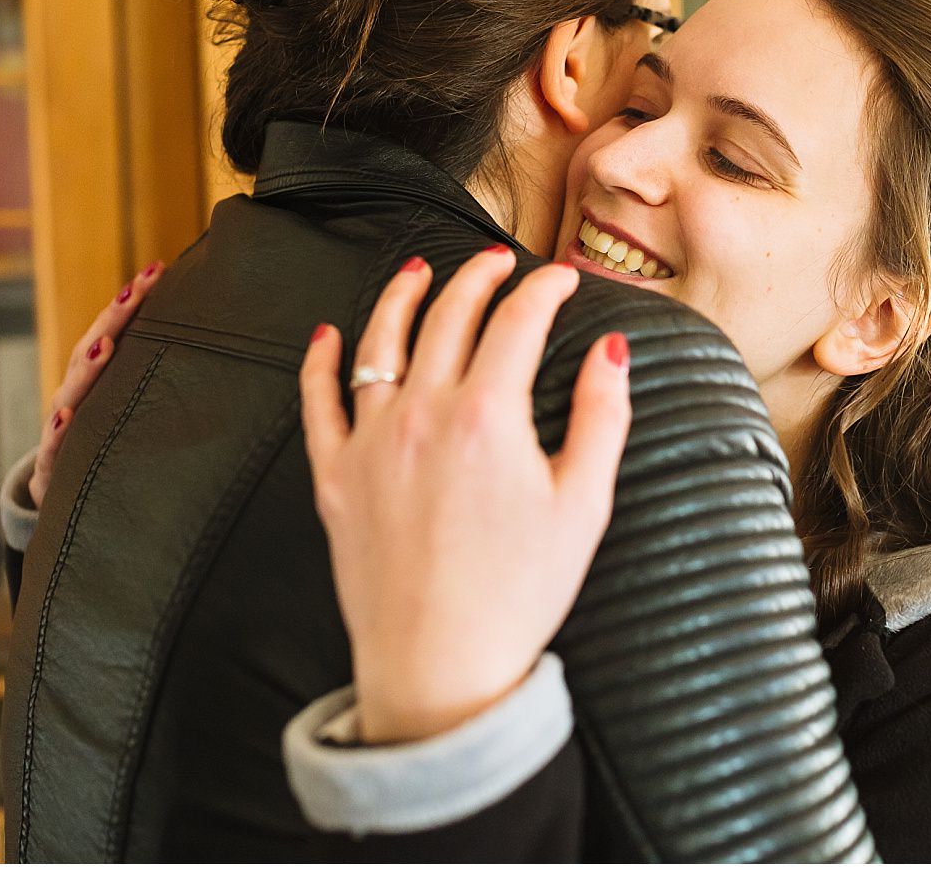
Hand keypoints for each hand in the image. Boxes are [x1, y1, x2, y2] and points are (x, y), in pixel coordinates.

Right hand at [30, 260, 165, 508]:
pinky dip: (57, 433)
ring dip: (87, 370)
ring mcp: (61, 435)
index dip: (132, 304)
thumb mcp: (134, 422)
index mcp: (98, 387)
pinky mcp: (51, 474)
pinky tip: (66, 417)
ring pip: (71, 396)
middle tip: (136, 289)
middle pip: (92, 354)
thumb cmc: (112, 457)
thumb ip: (162, 388)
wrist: (70, 515)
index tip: (159, 270)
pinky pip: (53, 451)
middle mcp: (76, 402)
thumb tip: (230, 348)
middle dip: (113, 321)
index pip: (115, 336)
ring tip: (106, 345)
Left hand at [300, 247, 631, 743]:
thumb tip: (611, 351)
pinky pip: (319, 403)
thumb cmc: (518, 595)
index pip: (517, 322)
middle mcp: (422, 415)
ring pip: (380, 343)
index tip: (561, 278)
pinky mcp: (335, 478)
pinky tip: (329, 335)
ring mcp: (371, 444)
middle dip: (479, 277)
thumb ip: (602, 417)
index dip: (543, 289)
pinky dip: (321, 362)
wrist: (439, 666)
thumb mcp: (583, 505)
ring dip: (404, 296)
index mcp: (488, 417)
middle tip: (499, 263)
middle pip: (449, 316)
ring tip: (420, 271)